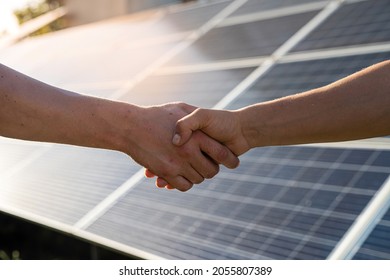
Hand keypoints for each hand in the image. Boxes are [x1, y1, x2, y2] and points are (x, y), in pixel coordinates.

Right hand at [123, 103, 238, 190]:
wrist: (130, 126)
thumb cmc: (154, 115)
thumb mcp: (179, 108)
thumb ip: (195, 117)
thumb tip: (208, 124)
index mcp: (196, 135)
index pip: (222, 154)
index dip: (229, 159)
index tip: (229, 161)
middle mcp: (189, 151)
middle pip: (212, 171)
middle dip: (211, 169)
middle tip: (207, 164)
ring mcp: (177, 164)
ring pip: (198, 179)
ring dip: (197, 176)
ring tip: (192, 168)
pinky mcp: (166, 172)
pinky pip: (184, 186)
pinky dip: (185, 184)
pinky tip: (181, 175)